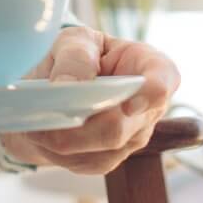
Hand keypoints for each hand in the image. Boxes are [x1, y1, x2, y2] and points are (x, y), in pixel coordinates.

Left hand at [0, 26, 179, 174]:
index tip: (127, 105)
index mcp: (148, 66)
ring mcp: (131, 137)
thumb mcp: (73, 40)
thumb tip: (69, 86)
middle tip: (45, 109)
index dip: (151, 95)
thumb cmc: (73, 56)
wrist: (52, 87)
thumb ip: (75, 56)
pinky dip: (57, 150)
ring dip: (62, 137)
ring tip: (39, 117)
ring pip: (99, 150)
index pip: (164, 81)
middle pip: (119, 127)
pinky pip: (84, 162)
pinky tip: (46, 131)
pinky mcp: (108, 159)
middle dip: (78, 123)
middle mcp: (148, 107)